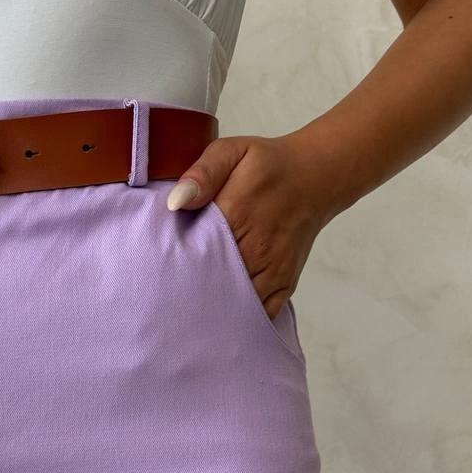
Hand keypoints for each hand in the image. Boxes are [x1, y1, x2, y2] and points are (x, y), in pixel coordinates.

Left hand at [166, 133, 336, 319]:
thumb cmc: (266, 166)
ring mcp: (271, 272)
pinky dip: (238, 320)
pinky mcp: (283, 285)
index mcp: (237, 215)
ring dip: (211, 310)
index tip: (156, 271)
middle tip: (164, 297)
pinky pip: (258, 315)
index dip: (173, 265)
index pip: (195, 252)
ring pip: (234, 305)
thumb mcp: (232, 152)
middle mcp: (256, 250)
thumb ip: (202, 173)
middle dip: (187, 293)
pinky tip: (219, 317)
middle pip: (211, 284)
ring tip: (187, 310)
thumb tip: (176, 202)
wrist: (315, 178)